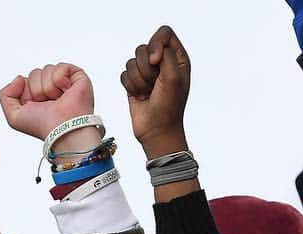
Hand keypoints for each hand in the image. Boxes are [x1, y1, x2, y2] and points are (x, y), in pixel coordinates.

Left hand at [0, 63, 95, 151]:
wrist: (62, 130)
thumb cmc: (43, 127)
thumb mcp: (14, 117)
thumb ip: (5, 95)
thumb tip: (20, 78)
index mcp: (41, 97)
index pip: (27, 80)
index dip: (27, 92)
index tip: (36, 106)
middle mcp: (54, 90)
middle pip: (35, 72)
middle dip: (37, 89)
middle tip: (48, 104)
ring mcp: (67, 84)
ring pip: (47, 69)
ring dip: (48, 87)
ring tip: (58, 100)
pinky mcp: (79, 78)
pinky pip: (61, 66)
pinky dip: (59, 80)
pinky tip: (66, 92)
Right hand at [120, 26, 190, 158]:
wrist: (157, 131)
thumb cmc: (169, 107)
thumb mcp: (174, 78)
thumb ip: (166, 54)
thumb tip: (151, 52)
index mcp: (178, 58)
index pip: (164, 33)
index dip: (156, 44)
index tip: (156, 61)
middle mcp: (163, 62)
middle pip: (145, 47)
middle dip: (147, 68)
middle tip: (156, 85)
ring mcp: (148, 72)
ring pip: (132, 61)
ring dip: (139, 80)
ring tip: (149, 93)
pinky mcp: (134, 81)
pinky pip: (125, 73)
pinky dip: (131, 86)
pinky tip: (140, 97)